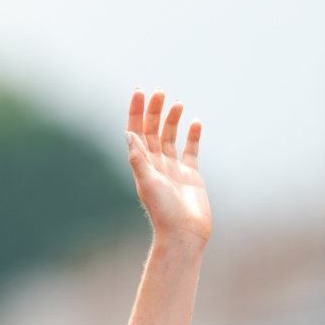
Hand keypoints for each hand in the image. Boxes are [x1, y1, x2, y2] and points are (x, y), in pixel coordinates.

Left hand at [124, 90, 209, 247]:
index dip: (136, 112)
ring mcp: (173, 169)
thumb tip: (128, 134)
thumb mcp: (149, 183)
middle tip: (160, 91)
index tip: (139, 91)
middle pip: (153, 131)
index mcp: (142, 166)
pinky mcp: (190, 174)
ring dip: (172, 119)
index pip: (136, 132)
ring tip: (177, 103)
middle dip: (155, 110)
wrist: (185, 233)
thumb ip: (138, 159)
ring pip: (170, 137)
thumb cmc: (164, 212)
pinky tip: (195, 122)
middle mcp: (156, 165)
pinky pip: (191, 150)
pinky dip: (193, 136)